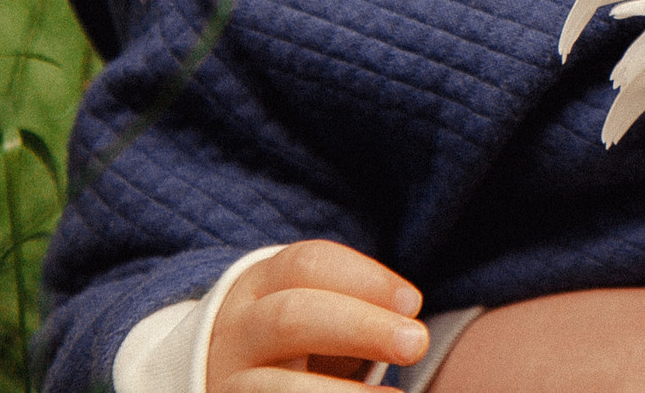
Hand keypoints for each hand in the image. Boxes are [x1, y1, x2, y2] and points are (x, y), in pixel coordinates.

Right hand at [207, 240, 426, 391]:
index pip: (308, 264)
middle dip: (359, 328)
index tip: (413, 304)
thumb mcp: (313, 310)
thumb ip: (355, 311)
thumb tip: (412, 333)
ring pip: (274, 386)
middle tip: (416, 345)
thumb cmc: (295, 341)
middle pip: (291, 317)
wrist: (228, 379)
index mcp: (263, 285)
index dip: (365, 280)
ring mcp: (230, 379)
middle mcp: (239, 329)